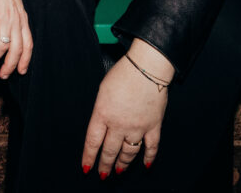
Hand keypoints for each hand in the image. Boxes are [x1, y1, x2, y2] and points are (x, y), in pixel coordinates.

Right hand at [0, 0, 32, 78]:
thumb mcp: (9, 2)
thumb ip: (10, 17)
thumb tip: (4, 32)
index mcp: (22, 17)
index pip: (28, 43)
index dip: (25, 59)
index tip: (20, 70)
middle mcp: (17, 20)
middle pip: (17, 50)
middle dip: (10, 65)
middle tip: (3, 75)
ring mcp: (6, 19)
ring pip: (3, 47)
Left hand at [82, 49, 171, 177]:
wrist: (147, 67)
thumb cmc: (123, 74)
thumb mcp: (102, 91)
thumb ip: (100, 110)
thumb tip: (101, 124)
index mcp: (102, 114)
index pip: (93, 142)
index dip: (89, 157)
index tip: (86, 168)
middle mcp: (119, 124)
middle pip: (110, 150)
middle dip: (105, 164)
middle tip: (103, 174)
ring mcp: (137, 127)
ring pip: (129, 153)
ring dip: (123, 163)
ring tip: (119, 169)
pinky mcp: (154, 126)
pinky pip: (151, 147)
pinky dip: (149, 157)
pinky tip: (145, 164)